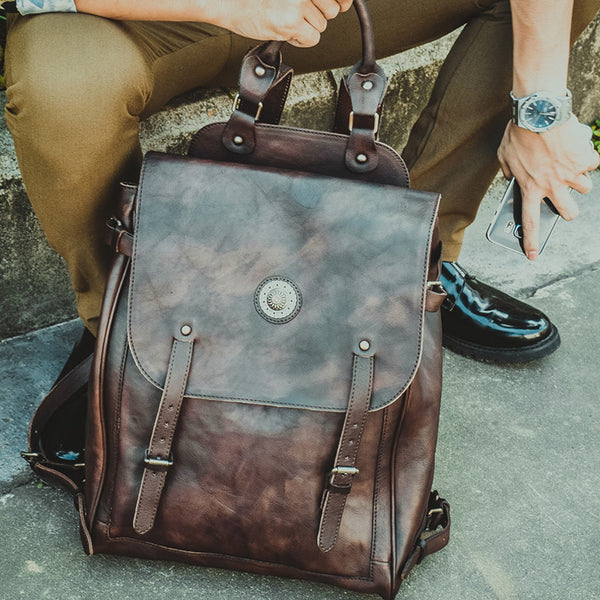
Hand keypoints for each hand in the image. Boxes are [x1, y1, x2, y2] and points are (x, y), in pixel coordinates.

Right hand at [211, 0, 352, 47]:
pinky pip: (312, 39)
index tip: (332, 6)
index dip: (336, 3)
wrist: (230, 2)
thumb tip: (341, 4)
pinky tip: (285, 31)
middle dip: (316, 16)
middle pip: (331, 11)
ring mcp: (299, 3)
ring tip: (286, 19)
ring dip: (306, 28)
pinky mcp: (292, 22)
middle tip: (295, 13)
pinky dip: (300, 40)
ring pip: (321, 26)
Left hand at [497, 116, 599, 259]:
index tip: (532, 255)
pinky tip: (577, 149)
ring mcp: (571, 173)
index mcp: (530, 188)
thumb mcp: (504, 156)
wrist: (539, 112)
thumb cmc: (519, 133)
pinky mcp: (585, 158)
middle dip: (569, 211)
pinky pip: (592, 164)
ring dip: (578, 181)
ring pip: (584, 189)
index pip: (529, 222)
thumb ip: (508, 172)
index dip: (532, 241)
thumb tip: (511, 177)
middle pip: (569, 212)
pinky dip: (586, 158)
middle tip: (564, 201)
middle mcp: (552, 185)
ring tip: (569, 167)